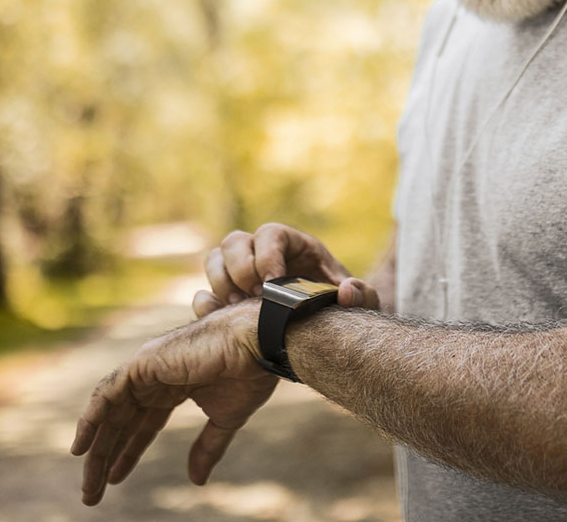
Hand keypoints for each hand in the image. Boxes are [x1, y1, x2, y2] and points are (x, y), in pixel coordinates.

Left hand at [69, 300, 273, 505]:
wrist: (257, 345)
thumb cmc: (248, 373)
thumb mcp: (226, 420)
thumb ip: (207, 447)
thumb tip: (196, 481)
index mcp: (177, 384)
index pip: (144, 423)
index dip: (130, 451)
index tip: (114, 480)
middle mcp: (157, 376)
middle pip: (123, 421)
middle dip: (107, 456)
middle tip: (92, 493)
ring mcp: (148, 367)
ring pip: (111, 412)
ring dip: (96, 448)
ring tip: (88, 484)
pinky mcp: (144, 363)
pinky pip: (108, 394)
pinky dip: (91, 419)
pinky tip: (81, 447)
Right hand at [202, 222, 378, 310]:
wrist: (324, 333)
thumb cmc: (341, 310)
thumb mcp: (359, 302)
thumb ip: (363, 295)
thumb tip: (347, 291)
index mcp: (294, 246)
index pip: (271, 234)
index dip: (266, 254)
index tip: (271, 285)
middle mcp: (263, 253)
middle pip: (236, 241)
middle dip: (240, 268)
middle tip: (253, 298)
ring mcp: (241, 273)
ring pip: (215, 258)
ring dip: (221, 282)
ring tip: (238, 308)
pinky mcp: (226, 297)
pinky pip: (203, 291)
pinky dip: (207, 303)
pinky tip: (224, 319)